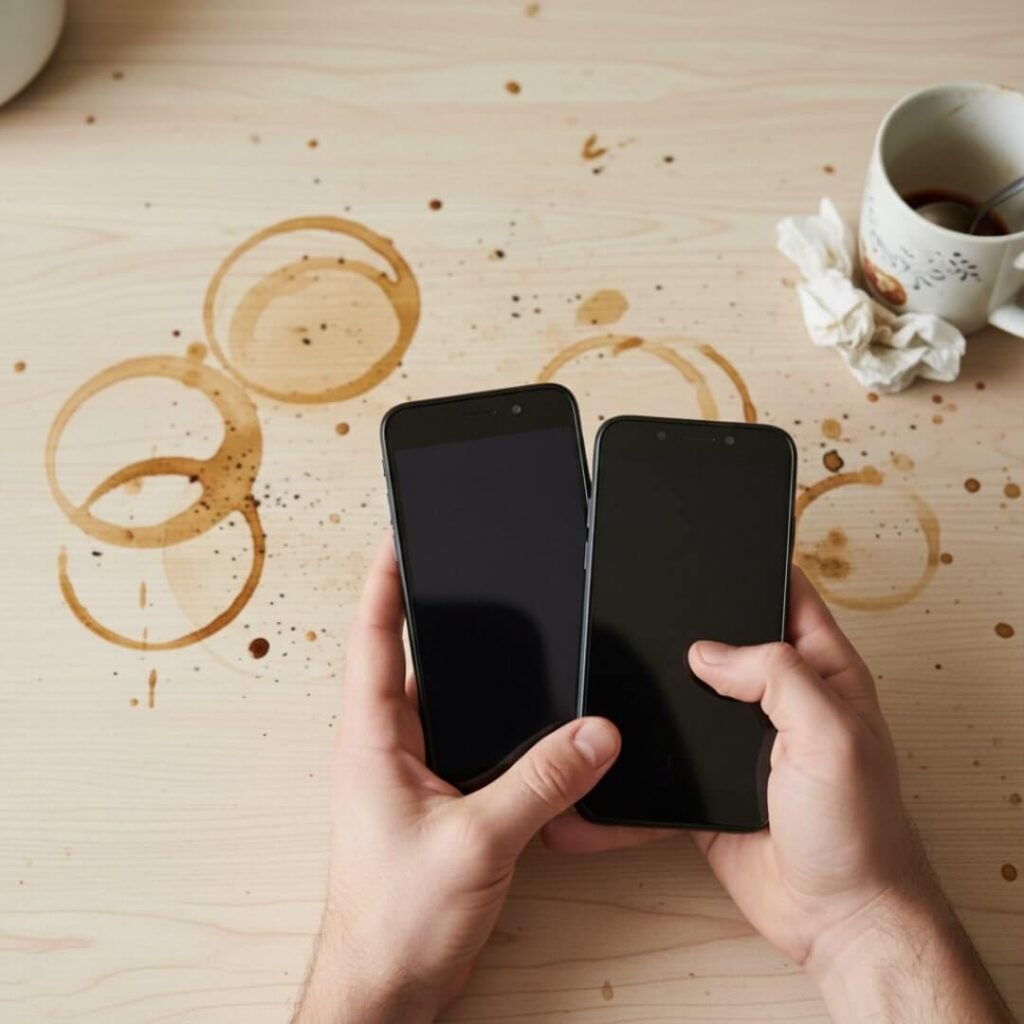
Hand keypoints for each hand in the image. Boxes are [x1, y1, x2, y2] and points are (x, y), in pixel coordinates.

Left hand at [292, 536, 621, 1023]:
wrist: (385, 987)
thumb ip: (542, 783)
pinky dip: (494, 722)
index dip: (385, 581)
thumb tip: (596, 733)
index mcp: (373, 738)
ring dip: (472, 672)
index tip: (400, 535)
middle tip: (470, 569)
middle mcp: (387, 746)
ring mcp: (410, 773)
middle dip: (440, 613)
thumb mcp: (478, 841)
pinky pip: (466, 741)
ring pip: (445, 702)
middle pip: (412, 659)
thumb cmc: (396, 920)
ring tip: (508, 634)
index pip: (374, 637)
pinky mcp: (435, 799)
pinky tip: (527, 720)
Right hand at [546, 567, 1011, 1021]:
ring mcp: (744, 740)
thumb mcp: (830, 734)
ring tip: (621, 665)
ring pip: (693, 693)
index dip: (756, 567)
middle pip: (729, 639)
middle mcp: (782, 701)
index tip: (714, 543)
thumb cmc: (859, 829)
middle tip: (647, 602)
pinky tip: (616, 741)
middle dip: (691, 623)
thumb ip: (776, 676)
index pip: (789, 597)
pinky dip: (645, 749)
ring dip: (663, 686)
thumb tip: (708, 651)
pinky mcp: (710, 782)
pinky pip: (671, 753)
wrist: (832, 916)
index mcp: (823, 673)